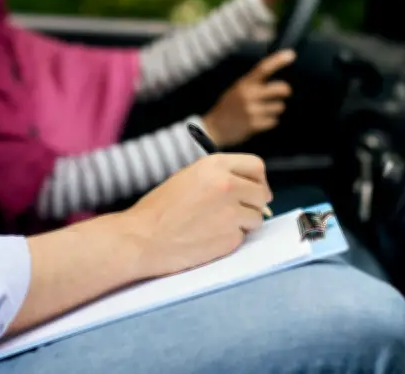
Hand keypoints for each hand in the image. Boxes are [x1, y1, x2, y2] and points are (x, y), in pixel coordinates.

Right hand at [122, 154, 271, 276]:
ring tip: (216, 226)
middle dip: (254, 203)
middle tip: (240, 211)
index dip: (258, 179)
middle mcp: (227, 185)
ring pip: (256, 217)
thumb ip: (219, 178)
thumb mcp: (189, 178)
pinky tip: (209, 238)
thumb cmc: (159, 210)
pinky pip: (243, 237)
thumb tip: (249, 187)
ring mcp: (231, 212)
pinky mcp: (231, 237)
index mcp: (215, 165)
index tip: (255, 189)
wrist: (142, 238)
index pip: (256, 166)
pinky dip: (231, 239)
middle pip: (262, 193)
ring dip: (244, 223)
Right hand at [202, 50, 294, 146]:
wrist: (214, 128)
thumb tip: (277, 82)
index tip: (291, 54)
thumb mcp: (237, 90)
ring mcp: (251, 110)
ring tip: (261, 112)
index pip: (263, 68)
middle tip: (284, 92)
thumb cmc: (229, 108)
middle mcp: (248, 95)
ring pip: (279, 107)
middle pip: (280, 88)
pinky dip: (269, 122)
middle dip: (285, 91)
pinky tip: (258, 122)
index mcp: (244, 84)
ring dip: (274, 110)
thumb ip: (254, 84)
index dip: (278, 60)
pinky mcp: (254, 124)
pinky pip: (273, 121)